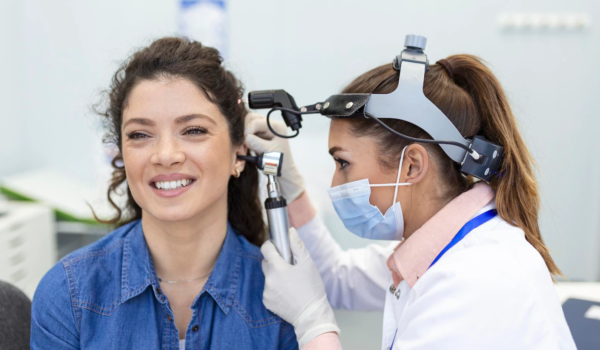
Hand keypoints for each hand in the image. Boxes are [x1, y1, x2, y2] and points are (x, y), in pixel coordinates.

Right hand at [244, 113, 305, 201]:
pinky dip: (245, 137)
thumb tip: (244, 137)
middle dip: (244, 129)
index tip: (242, 140)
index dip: (247, 129)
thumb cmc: (279, 162)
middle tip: (241, 142)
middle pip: (252, 118)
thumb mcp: (268, 152)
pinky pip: (249, 131)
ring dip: (244, 133)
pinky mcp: (260, 135)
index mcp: (276, 127)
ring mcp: (265, 129)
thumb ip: (256, 143)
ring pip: (248, 124)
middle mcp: (271, 125)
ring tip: (243, 145)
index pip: (257, 121)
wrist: (283, 171)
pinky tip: (244, 145)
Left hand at [261, 228, 339, 347]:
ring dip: (276, 276)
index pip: (265, 249)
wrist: (311, 315)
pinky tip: (287, 293)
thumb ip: (297, 246)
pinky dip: (275, 289)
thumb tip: (290, 231)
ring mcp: (266, 291)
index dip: (271, 246)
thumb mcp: (308, 264)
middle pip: (266, 263)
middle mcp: (269, 279)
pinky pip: (268, 290)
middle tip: (289, 267)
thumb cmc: (312, 288)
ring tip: (291, 283)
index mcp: (277, 268)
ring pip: (268, 277)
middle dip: (275, 262)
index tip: (277, 247)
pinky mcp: (267, 302)